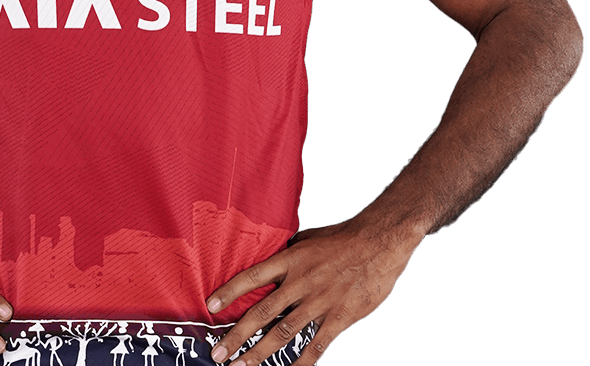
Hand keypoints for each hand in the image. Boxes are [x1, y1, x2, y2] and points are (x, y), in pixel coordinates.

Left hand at [206, 220, 416, 364]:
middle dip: (237, 336)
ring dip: (260, 354)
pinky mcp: (339, 318)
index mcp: (290, 259)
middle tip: (218, 354)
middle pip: (263, 312)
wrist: (379, 243)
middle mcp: (300, 282)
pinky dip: (301, 363)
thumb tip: (269, 258)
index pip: (252, 277)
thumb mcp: (308, 238)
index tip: (210, 307)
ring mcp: (319, 302)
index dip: (230, 292)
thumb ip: (288, 253)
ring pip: (284, 333)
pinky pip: (317, 346)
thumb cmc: (343, 237)